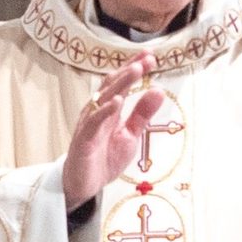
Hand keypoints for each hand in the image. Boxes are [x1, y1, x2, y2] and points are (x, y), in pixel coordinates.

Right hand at [64, 54, 166, 211]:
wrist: (85, 185)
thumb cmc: (105, 157)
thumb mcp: (130, 135)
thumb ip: (142, 114)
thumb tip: (158, 91)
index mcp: (110, 110)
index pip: (122, 84)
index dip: (134, 68)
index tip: (150, 56)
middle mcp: (98, 111)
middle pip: (112, 86)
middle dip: (129, 71)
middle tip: (146, 58)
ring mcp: (89, 124)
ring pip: (103, 98)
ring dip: (120, 84)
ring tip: (135, 71)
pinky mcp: (84, 139)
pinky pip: (94, 122)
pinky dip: (105, 110)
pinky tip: (117, 102)